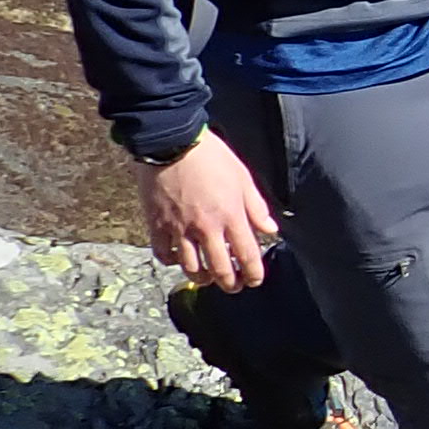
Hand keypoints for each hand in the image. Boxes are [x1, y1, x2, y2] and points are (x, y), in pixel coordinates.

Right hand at [142, 134, 277, 293]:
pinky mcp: (158, 225)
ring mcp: (180, 229)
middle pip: (220, 270)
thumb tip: (270, 230)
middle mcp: (206, 228)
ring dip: (202, 278)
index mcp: (231, 216)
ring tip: (207, 277)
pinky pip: (164, 255)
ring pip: (191, 269)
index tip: (254, 280)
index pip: (247, 256)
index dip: (253, 274)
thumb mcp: (242, 177)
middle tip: (233, 286)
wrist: (171, 142)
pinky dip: (173, 262)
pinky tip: (180, 259)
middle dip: (230, 284)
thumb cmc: (210, 157)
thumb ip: (256, 207)